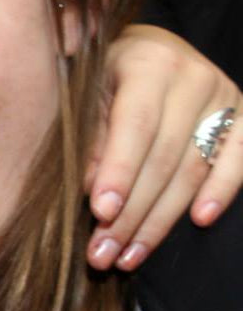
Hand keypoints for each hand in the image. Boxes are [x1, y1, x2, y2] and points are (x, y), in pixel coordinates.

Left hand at [88, 25, 242, 271]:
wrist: (144, 53)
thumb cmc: (102, 83)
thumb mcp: (83, 101)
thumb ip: (88, 141)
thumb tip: (93, 192)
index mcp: (148, 64)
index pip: (136, 127)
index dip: (119, 172)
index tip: (101, 213)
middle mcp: (192, 77)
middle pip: (164, 158)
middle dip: (130, 214)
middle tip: (101, 255)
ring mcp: (223, 96)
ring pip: (193, 169)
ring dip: (159, 221)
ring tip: (126, 258)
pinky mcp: (241, 115)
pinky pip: (238, 158)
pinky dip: (222, 190)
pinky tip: (200, 221)